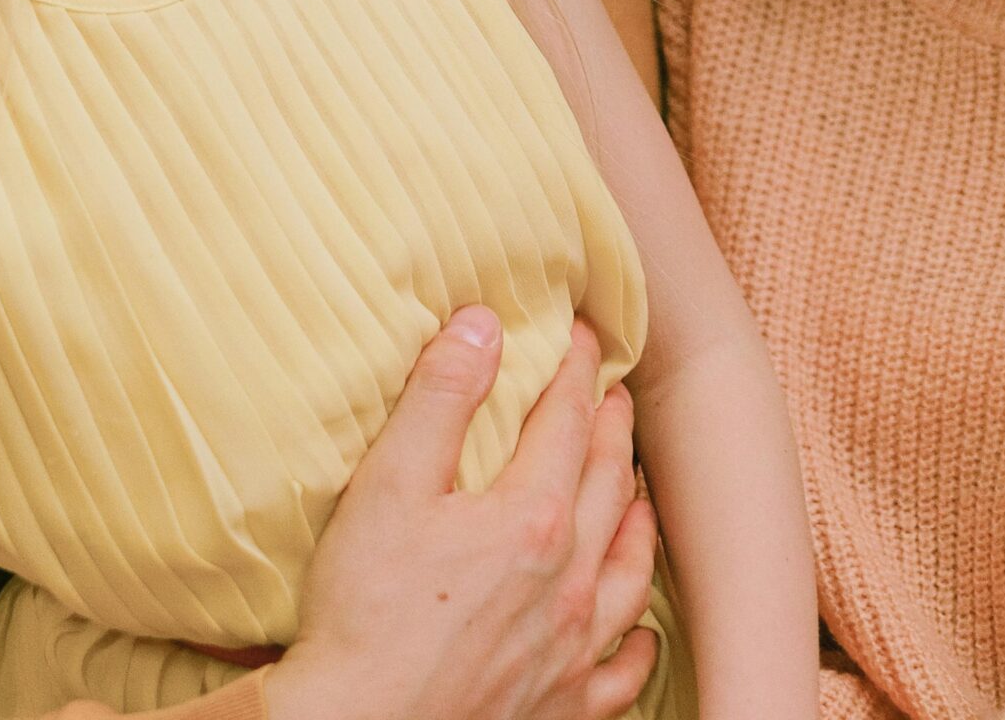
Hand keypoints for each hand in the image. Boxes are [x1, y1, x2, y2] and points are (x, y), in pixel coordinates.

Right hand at [267, 310, 658, 719]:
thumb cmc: (365, 614)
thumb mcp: (389, 485)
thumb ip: (439, 398)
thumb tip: (482, 323)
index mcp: (532, 519)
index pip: (568, 420)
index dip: (577, 369)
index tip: (585, 334)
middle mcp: (568, 583)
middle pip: (607, 484)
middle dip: (612, 429)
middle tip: (615, 395)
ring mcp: (569, 651)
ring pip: (628, 572)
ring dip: (636, 519)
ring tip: (637, 490)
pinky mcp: (560, 708)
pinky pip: (620, 672)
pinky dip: (636, 641)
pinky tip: (638, 629)